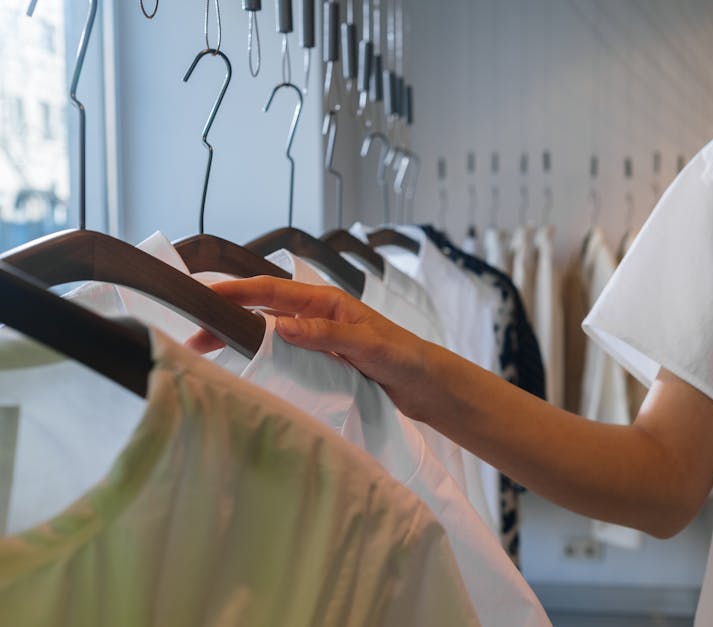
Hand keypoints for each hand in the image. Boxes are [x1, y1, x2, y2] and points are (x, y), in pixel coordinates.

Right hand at [186, 276, 436, 416]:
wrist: (425, 385)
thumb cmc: (403, 357)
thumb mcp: (367, 344)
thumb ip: (327, 335)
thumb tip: (281, 327)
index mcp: (325, 302)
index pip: (271, 290)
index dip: (235, 291)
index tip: (202, 295)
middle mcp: (316, 316)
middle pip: (261, 310)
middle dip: (226, 317)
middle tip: (192, 334)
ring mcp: (316, 339)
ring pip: (267, 333)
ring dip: (239, 339)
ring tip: (207, 351)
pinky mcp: (320, 362)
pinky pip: (283, 355)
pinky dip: (260, 357)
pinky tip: (243, 368)